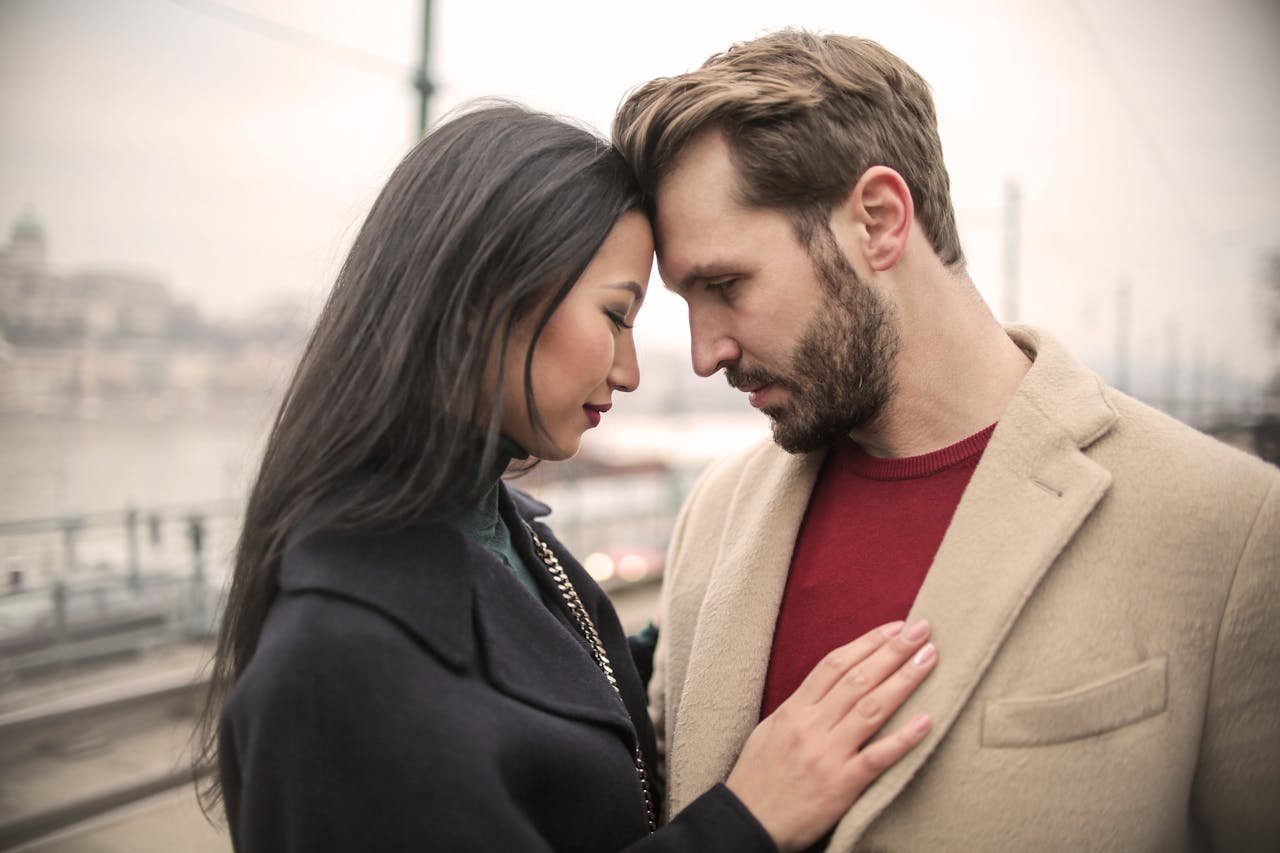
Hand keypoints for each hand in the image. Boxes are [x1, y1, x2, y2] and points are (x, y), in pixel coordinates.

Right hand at [725, 620, 935, 851]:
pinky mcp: (840, 785)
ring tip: (929, 658)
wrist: (746, 822)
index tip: (893, 628)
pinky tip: (927, 721)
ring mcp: (827, 754)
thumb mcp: (770, 731)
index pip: (834, 665)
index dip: (866, 643)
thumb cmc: (757, 777)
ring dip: (904, 680)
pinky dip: (904, 738)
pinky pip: (878, 757)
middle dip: (893, 651)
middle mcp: (811, 726)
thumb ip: (799, 708)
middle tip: (921, 630)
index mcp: (793, 710)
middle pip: (858, 678)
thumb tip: (827, 688)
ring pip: (871, 708)